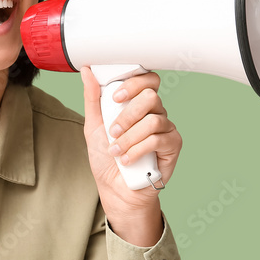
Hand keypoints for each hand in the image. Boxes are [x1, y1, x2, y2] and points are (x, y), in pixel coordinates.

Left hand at [80, 66, 182, 245]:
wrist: (115, 189)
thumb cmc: (106, 157)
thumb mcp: (93, 126)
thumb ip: (93, 98)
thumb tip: (87, 70)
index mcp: (137, 104)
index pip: (147, 79)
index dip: (134, 82)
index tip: (116, 96)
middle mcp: (154, 113)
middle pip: (151, 96)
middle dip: (128, 113)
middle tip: (113, 130)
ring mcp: (165, 128)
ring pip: (152, 120)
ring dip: (129, 137)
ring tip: (116, 150)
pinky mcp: (172, 145)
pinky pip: (158, 139)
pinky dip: (137, 150)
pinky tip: (126, 160)